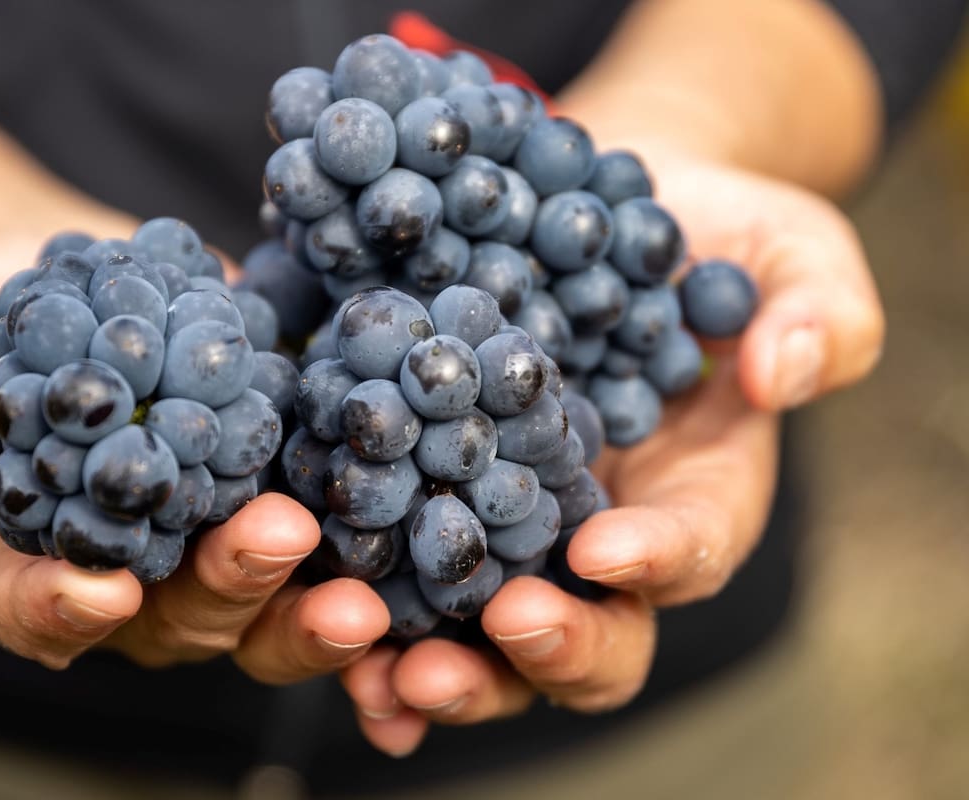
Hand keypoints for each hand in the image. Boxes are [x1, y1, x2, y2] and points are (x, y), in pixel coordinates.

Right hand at [0, 235, 388, 673]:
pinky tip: (409, 510)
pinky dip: (370, 532)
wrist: (68, 275)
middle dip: (231, 589)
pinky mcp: (278, 481)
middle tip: (277, 542)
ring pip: (268, 595)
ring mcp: (214, 532)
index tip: (102, 590)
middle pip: (182, 615)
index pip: (39, 613)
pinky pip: (331, 522)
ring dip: (312, 592)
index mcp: (29, 560)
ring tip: (360, 572)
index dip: (64, 612)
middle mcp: (134, 568)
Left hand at [340, 151, 884, 756]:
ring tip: (385, 666)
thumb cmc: (712, 236)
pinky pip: (396, 565)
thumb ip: (819, 311)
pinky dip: (362, 603)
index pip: (690, 550)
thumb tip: (783, 371)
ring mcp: (508, 523)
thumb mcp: (791, 253)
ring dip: (438, 660)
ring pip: (479, 630)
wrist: (593, 209)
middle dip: (548, 646)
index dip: (655, 558)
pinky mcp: (429, 490)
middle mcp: (598, 536)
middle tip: (502, 624)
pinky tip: (313, 603)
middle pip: (589, 634)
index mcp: (697, 497)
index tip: (605, 547)